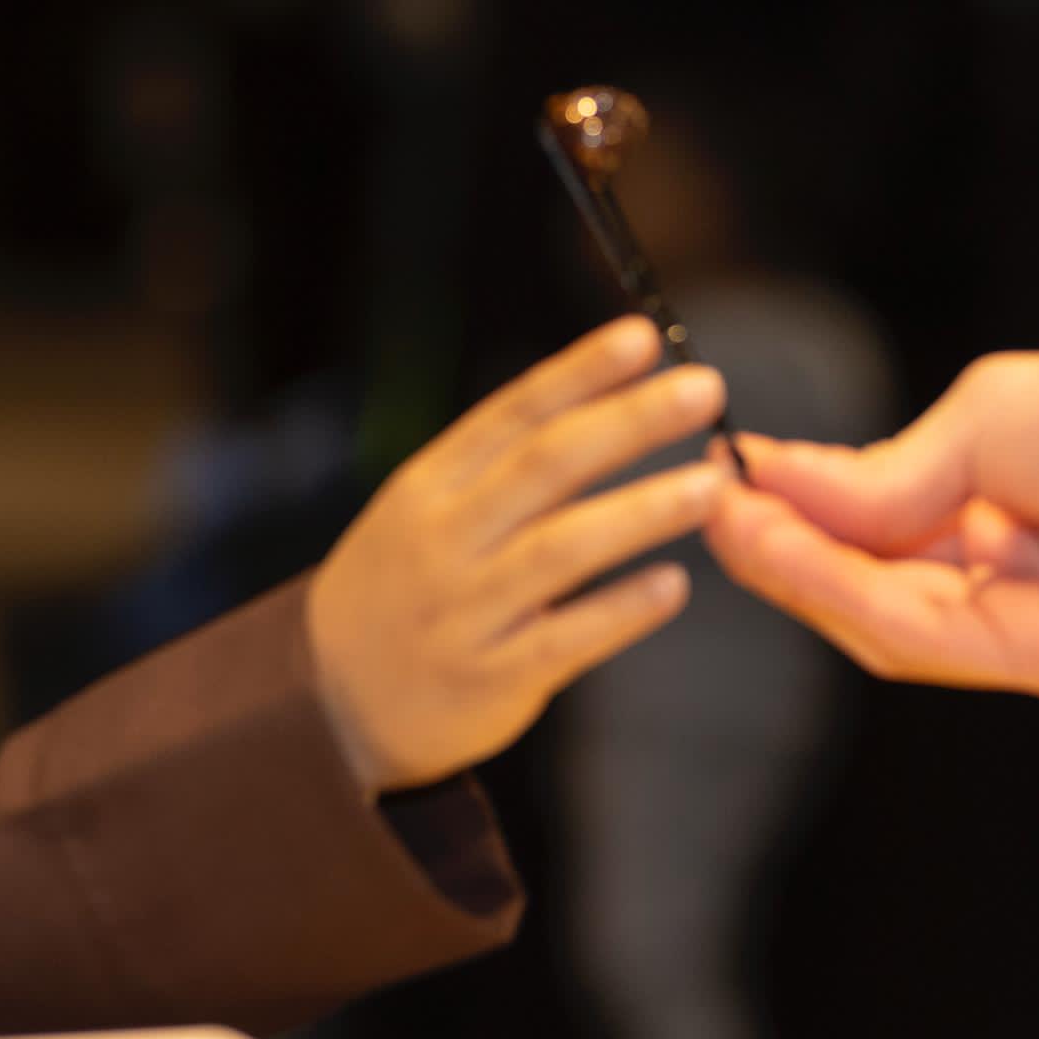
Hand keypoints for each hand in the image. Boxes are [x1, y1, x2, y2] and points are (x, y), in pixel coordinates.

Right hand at [306, 317, 732, 791]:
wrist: (327, 700)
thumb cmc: (400, 589)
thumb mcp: (422, 512)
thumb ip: (501, 469)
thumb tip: (609, 404)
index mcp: (429, 486)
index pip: (511, 414)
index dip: (579, 373)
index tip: (643, 337)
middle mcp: (444, 540)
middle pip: (545, 467)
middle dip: (630, 423)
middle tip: (703, 392)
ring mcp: (464, 611)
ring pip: (562, 549)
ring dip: (642, 512)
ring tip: (711, 486)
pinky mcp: (490, 678)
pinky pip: (566, 638)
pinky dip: (621, 608)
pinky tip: (672, 585)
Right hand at [701, 340, 1038, 703]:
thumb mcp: (974, 426)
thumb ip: (879, 479)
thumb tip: (775, 487)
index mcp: (1000, 533)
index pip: (878, 545)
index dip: (799, 522)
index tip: (727, 482)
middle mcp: (1009, 593)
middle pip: (869, 593)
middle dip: (785, 554)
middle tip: (709, 505)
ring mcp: (1028, 635)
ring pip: (881, 620)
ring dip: (798, 574)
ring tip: (731, 522)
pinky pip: (923, 635)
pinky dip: (845, 592)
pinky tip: (788, 546)